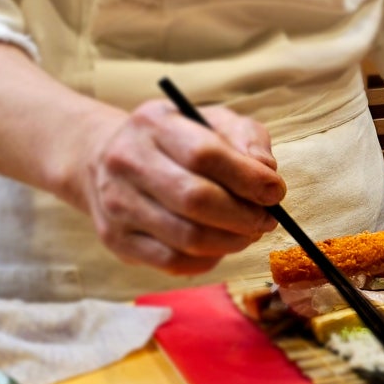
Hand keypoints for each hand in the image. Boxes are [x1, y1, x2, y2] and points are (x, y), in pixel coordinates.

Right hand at [73, 100, 284, 274]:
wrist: (108, 160)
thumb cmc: (179, 141)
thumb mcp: (214, 122)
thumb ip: (247, 138)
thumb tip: (266, 171)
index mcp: (154, 124)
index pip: (205, 154)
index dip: (248, 178)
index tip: (275, 191)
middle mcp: (127, 161)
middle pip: (195, 199)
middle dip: (243, 216)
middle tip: (266, 219)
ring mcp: (117, 204)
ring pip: (187, 237)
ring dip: (231, 241)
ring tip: (248, 232)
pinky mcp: (117, 239)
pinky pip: (173, 262)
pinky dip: (209, 259)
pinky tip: (220, 245)